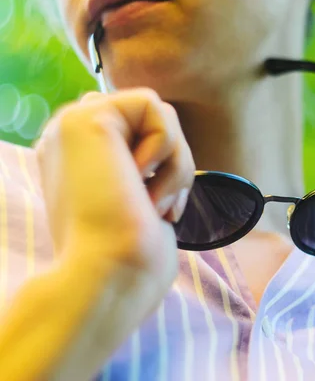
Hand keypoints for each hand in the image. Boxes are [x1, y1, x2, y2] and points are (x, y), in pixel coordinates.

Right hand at [35, 87, 194, 284]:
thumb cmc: (133, 254)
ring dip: (174, 163)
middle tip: (154, 205)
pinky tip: (138, 181)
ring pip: (161, 114)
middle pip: (155, 121)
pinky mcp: (84, 116)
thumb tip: (163, 141)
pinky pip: (155, 108)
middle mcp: (72, 137)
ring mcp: (72, 123)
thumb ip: (142, 164)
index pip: (143, 133)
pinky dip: (166, 149)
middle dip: (174, 164)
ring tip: (148, 198)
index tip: (154, 208)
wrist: (111, 274)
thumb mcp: (141, 200)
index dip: (165, 168)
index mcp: (81, 158)